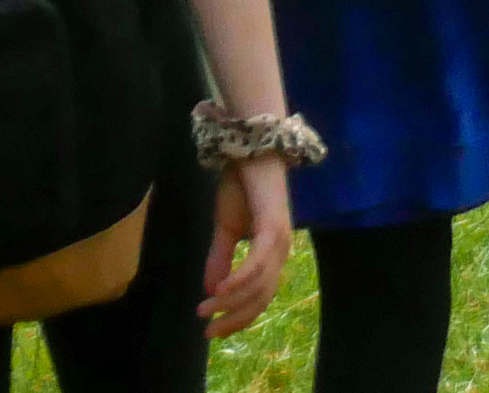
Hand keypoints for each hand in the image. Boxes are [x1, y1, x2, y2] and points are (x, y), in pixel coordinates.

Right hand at [201, 151, 292, 334]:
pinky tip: (221, 289)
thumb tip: (211, 292)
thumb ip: (220, 260)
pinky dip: (240, 279)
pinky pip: (259, 262)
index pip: (261, 296)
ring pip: (260, 284)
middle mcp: (282, 250)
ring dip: (231, 301)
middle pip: (262, 297)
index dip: (238, 317)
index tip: (213, 331)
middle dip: (234, 318)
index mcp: (272, 253)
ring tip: (206, 308)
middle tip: (207, 331)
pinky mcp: (274, 227)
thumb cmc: (242, 190)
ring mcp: (281, 239)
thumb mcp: (226, 231)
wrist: (250, 155)